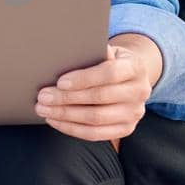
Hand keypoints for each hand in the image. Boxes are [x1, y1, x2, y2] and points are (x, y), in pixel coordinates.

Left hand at [34, 41, 154, 141]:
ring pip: (96, 119)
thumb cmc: (110, 61)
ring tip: (43, 109)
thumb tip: (67, 55)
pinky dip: (71, 128)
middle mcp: (140, 91)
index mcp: (136, 67)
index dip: (84, 78)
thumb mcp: (107, 51)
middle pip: (100, 98)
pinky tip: (55, 120)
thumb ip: (93, 52)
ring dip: (65, 115)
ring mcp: (135, 113)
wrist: (130, 78)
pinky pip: (95, 134)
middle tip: (43, 96)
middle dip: (67, 98)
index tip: (60, 82)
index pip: (110, 74)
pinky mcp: (126, 129)